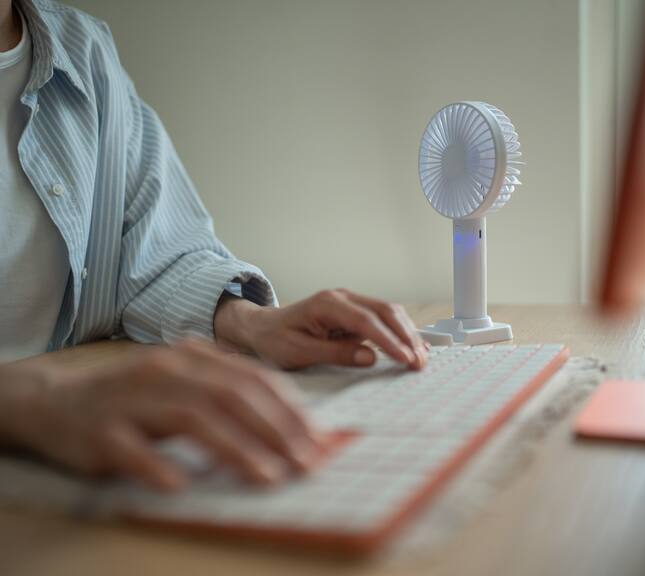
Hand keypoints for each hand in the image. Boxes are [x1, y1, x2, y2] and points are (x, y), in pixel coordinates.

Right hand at [0, 341, 322, 489]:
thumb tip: (292, 428)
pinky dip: (157, 464)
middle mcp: (167, 370)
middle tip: (307, 463)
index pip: (254, 379)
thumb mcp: (185, 385)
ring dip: (236, 449)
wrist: (57, 401)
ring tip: (268, 477)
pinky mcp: (101, 431)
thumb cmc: (135, 398)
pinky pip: (132, 449)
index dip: (291, 410)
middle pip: (231, 396)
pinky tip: (180, 484)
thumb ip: (229, 397)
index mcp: (194, 357)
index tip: (321, 439)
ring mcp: (133, 398)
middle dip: (276, 430)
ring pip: (191, 418)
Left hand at [214, 289, 427, 369]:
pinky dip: (400, 332)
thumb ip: (334, 354)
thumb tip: (369, 357)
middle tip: (419, 362)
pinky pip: (383, 320)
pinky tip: (412, 347)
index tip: (404, 358)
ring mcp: (351, 303)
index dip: (389, 340)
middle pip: (384, 310)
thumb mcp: (299, 352)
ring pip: (389, 312)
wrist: (262, 328)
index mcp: (326, 304)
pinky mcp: (355, 314)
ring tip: (420, 358)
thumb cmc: (276, 339)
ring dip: (407, 333)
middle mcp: (342, 298)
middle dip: (406, 336)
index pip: (366, 320)